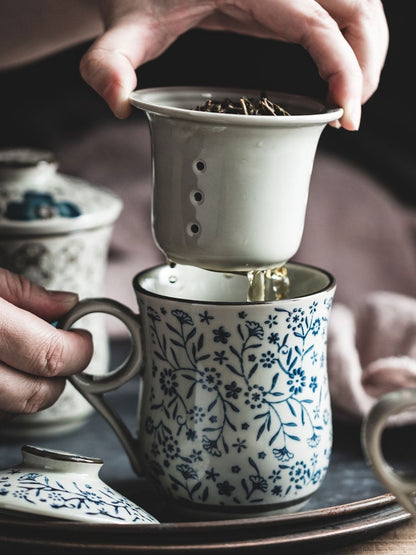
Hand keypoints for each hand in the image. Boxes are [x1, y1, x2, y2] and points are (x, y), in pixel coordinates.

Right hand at [0, 269, 92, 419]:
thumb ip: (24, 293)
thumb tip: (67, 304)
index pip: (49, 356)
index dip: (77, 351)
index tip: (81, 341)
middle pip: (32, 396)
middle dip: (57, 378)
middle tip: (59, 354)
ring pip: (11, 411)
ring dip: (27, 389)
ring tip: (21, 358)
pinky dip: (4, 394)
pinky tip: (1, 368)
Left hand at [80, 0, 388, 129]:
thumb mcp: (123, 27)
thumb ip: (110, 63)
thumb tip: (118, 103)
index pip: (318, 23)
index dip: (343, 68)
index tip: (346, 114)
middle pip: (356, 8)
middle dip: (367, 63)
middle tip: (349, 115)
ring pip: (358, 5)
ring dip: (367, 51)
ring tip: (350, 99)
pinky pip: (337, 12)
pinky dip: (351, 43)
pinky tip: (337, 74)